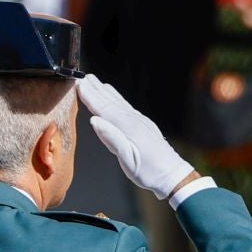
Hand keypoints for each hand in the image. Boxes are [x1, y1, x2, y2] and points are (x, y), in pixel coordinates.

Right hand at [78, 75, 194, 199]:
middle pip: (110, 101)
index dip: (89, 96)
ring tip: (95, 82)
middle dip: (95, 89)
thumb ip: (112, 139)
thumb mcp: (128, 160)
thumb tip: (94, 120)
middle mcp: (134, 120)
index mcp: (128, 128)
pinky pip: (126, 107)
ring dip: (105, 92)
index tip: (78, 84)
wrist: (173, 175)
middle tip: (82, 76)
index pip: (103, 108)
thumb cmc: (150, 172)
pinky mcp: (144, 125)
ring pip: (119, 102)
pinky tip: (114, 98)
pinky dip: (116, 99)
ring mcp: (141, 121)